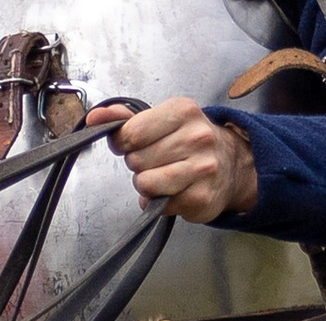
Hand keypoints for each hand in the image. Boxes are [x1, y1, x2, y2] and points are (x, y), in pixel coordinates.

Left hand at [87, 98, 258, 224]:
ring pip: (145, 183)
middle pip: (136, 160)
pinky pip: (159, 205)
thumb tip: (94, 118)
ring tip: (163, 177)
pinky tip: (175, 191)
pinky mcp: (200, 198)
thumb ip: (125, 118)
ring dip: (147, 185)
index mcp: (183, 111)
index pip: (131, 133)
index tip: (135, 144)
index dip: (124, 143)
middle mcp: (196, 137)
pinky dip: (160, 202)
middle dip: (139, 164)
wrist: (231, 164)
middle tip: (157, 161)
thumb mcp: (161, 120)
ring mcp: (202, 169)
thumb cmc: (189, 142)